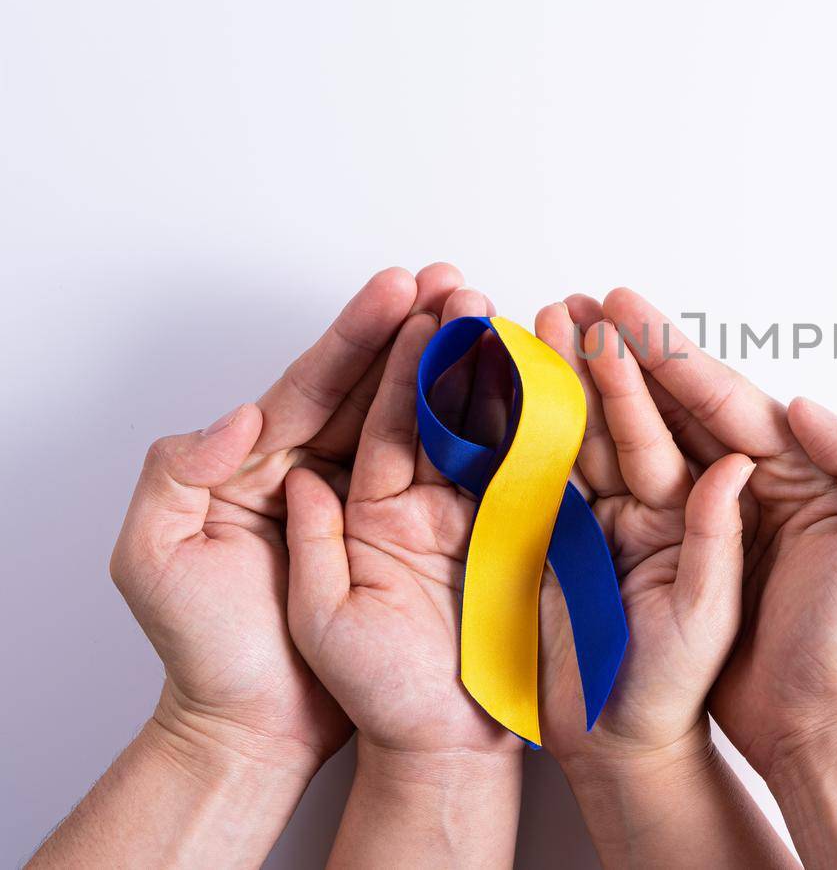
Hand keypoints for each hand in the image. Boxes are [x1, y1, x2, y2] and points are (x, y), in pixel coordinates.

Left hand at [109, 264, 462, 770]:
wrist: (259, 729)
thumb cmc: (204, 652)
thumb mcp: (155, 558)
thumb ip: (178, 476)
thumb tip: (241, 416)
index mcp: (263, 463)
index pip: (315, 384)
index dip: (357, 334)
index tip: (398, 289)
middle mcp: (324, 470)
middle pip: (376, 387)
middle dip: (418, 330)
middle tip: (457, 283)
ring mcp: (374, 503)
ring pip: (419, 420)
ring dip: (456, 368)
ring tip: (492, 319)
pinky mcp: (413, 537)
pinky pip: (449, 476)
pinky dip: (478, 433)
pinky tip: (507, 395)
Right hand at [590, 289, 836, 774]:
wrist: (818, 729)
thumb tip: (800, 403)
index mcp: (798, 470)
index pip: (726, 399)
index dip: (674, 355)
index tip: (626, 311)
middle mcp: (750, 486)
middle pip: (677, 408)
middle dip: (627, 357)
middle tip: (577, 308)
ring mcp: (707, 522)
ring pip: (645, 442)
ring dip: (599, 393)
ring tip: (554, 346)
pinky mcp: (673, 560)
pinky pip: (627, 496)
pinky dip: (591, 458)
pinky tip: (554, 428)